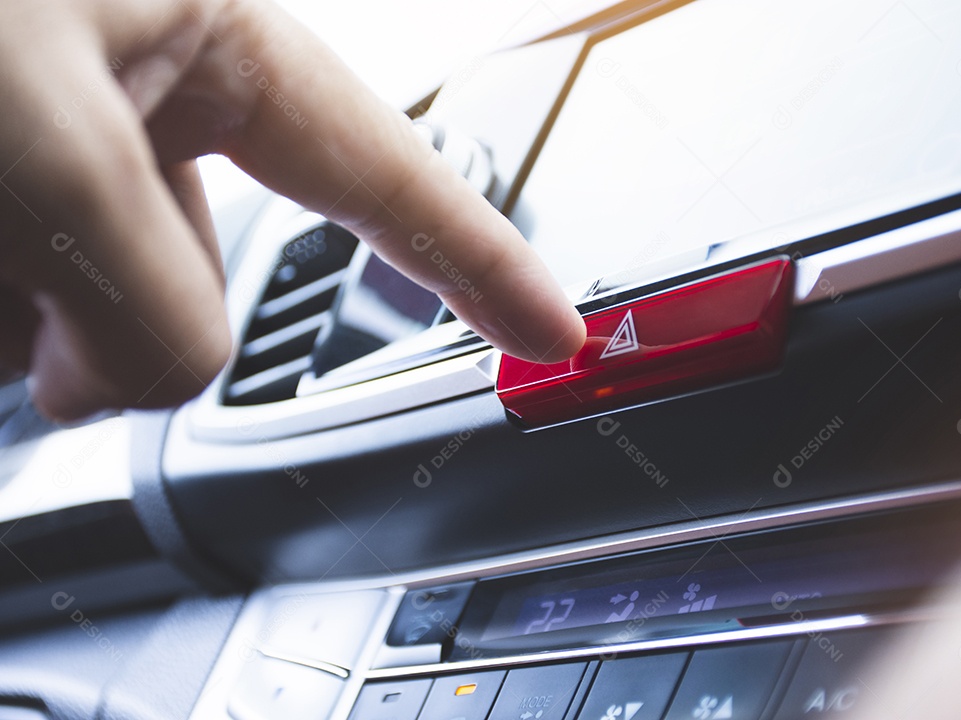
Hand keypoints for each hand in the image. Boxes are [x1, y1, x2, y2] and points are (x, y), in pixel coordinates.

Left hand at [0, 0, 585, 420]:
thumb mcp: (46, 144)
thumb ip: (152, 301)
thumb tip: (153, 386)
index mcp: (220, 40)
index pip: (394, 181)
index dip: (487, 265)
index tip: (554, 331)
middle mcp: (162, 96)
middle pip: (202, 288)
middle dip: (116, 315)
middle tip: (17, 258)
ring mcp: (83, 149)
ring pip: (110, 315)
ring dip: (36, 316)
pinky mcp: (18, 193)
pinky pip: (43, 314)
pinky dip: (6, 316)